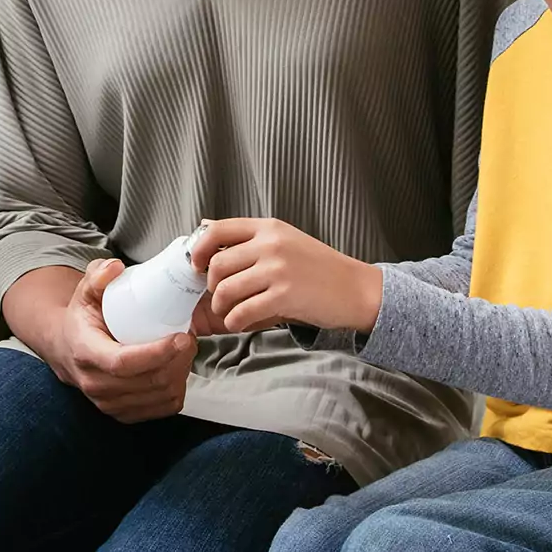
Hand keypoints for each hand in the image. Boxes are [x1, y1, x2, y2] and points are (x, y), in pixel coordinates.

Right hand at [38, 260, 197, 422]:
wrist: (67, 351)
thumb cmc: (83, 320)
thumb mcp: (85, 292)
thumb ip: (98, 275)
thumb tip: (115, 268)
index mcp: (86, 353)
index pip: (124, 363)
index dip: (157, 353)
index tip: (181, 336)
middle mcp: (96, 385)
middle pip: (149, 380)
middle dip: (178, 359)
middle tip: (187, 336)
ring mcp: (110, 404)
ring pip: (161, 395)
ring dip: (181, 372)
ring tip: (184, 349)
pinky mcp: (125, 415)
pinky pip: (164, 407)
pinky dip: (178, 388)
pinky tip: (176, 368)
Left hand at [189, 218, 381, 333]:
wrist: (356, 289)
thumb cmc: (318, 268)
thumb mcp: (285, 240)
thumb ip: (249, 238)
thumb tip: (204, 228)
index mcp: (269, 228)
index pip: (218, 230)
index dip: (199, 249)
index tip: (196, 266)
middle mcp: (271, 244)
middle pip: (217, 264)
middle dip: (211, 286)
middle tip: (219, 296)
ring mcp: (278, 270)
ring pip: (226, 289)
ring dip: (222, 307)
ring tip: (230, 312)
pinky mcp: (284, 296)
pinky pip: (242, 311)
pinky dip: (234, 321)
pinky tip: (239, 323)